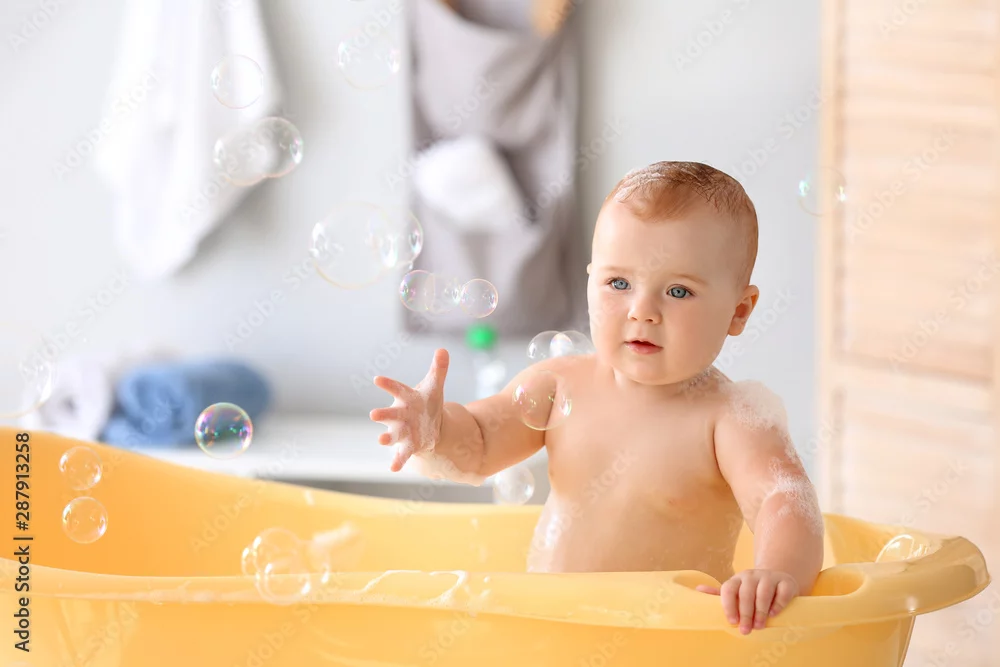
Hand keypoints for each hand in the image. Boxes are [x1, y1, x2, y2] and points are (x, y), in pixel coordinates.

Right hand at [369, 349, 449, 471]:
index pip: (396, 389)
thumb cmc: (427, 403)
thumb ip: (438, 369)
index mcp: (406, 398)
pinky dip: (397, 461)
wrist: (429, 426)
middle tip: (373, 415)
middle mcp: (399, 415)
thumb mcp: (434, 386)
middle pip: (389, 414)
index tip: (377, 379)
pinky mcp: (408, 446)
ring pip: (392, 435)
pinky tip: (393, 468)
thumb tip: (443, 350)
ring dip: (386, 438)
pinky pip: (401, 455)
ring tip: (380, 441)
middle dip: (382, 415)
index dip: (388, 384)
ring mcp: (402, 432)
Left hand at [696, 569, 798, 633]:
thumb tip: (697, 590)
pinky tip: (773, 614)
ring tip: (759, 626)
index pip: (728, 589)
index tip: (731, 622)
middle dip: (745, 614)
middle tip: (746, 630)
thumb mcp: (736, 591)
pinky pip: (782, 592)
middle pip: (746, 593)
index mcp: (737, 579)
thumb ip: (719, 594)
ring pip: (763, 592)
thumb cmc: (751, 591)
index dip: (728, 605)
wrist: (776, 579)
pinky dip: (778, 604)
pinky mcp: (785, 582)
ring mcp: (769, 577)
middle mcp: (752, 575)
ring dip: (760, 611)